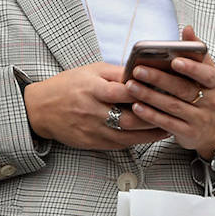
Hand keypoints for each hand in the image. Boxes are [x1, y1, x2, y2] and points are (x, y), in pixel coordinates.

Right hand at [22, 62, 167, 149]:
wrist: (40, 109)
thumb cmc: (68, 86)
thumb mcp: (91, 71)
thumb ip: (117, 72)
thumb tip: (143, 71)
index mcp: (93, 89)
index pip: (124, 92)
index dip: (145, 92)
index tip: (165, 89)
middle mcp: (93, 112)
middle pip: (129, 118)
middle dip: (153, 116)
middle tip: (173, 111)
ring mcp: (93, 130)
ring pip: (128, 135)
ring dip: (151, 131)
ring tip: (169, 124)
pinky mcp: (93, 143)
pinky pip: (121, 144)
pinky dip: (139, 140)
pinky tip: (152, 134)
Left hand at [125, 25, 214, 158]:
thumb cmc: (206, 95)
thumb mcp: (206, 75)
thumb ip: (196, 53)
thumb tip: (187, 28)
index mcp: (214, 84)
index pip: (206, 75)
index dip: (191, 68)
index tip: (174, 60)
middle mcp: (210, 102)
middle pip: (183, 90)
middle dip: (159, 79)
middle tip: (138, 70)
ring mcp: (199, 119)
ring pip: (172, 106)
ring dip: (150, 96)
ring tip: (131, 86)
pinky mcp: (188, 133)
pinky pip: (167, 123)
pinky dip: (151, 115)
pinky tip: (136, 106)